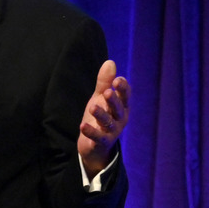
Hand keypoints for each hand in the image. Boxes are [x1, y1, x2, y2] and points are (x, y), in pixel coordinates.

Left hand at [77, 60, 129, 176]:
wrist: (94, 145)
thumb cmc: (100, 117)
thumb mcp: (100, 98)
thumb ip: (105, 82)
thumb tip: (110, 62)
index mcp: (121, 107)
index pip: (125, 96)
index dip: (123, 89)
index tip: (117, 80)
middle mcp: (119, 119)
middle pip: (118, 109)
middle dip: (114, 101)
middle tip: (108, 92)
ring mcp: (111, 131)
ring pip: (108, 122)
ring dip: (101, 114)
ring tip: (93, 107)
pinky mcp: (101, 142)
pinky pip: (97, 137)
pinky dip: (91, 132)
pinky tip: (82, 125)